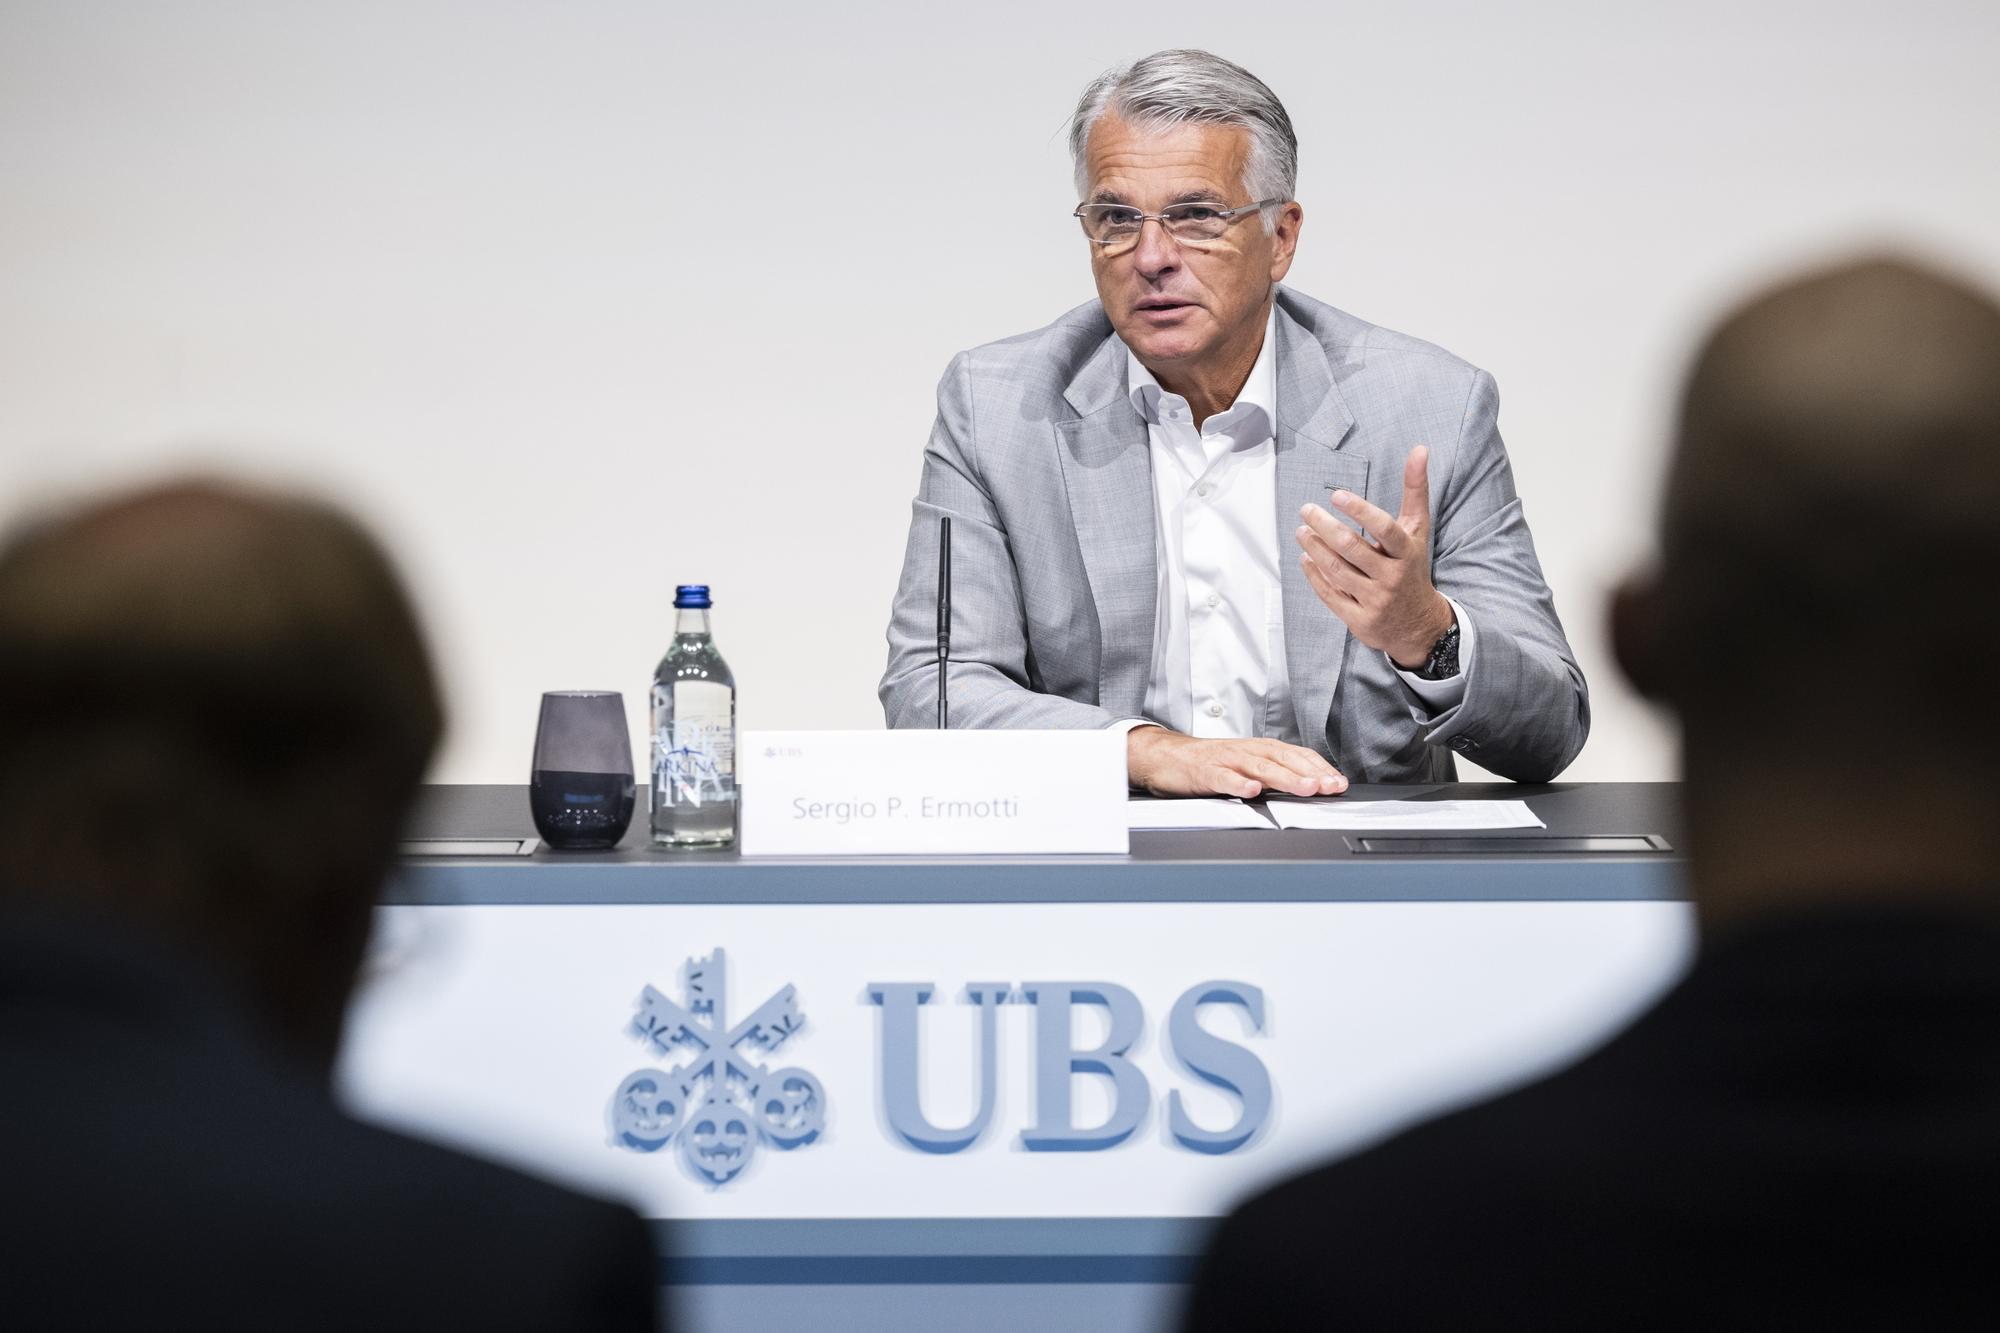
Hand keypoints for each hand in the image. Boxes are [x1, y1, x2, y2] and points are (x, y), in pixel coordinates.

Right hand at [1127, 726, 1347, 798]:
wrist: (1167, 757)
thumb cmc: (1210, 763)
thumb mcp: (1247, 765)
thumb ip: (1275, 775)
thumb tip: (1310, 787)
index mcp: (1260, 749)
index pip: (1297, 755)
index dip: (1319, 768)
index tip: (1338, 783)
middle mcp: (1247, 751)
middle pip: (1283, 759)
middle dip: (1310, 773)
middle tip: (1330, 787)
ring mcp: (1226, 761)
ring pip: (1259, 768)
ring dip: (1285, 778)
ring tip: (1305, 788)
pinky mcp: (1205, 773)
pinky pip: (1223, 779)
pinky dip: (1238, 784)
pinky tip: (1251, 791)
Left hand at [1296, 445, 1453, 667]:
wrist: (1418, 623)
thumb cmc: (1411, 566)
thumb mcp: (1417, 530)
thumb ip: (1415, 490)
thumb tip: (1419, 449)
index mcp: (1407, 553)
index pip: (1384, 529)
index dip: (1360, 511)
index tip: (1336, 494)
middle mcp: (1392, 577)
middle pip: (1352, 548)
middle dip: (1325, 527)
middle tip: (1306, 509)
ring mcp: (1375, 600)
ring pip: (1338, 571)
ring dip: (1314, 549)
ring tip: (1301, 531)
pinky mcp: (1359, 619)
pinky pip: (1330, 595)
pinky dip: (1314, 575)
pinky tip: (1305, 558)